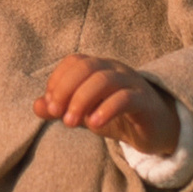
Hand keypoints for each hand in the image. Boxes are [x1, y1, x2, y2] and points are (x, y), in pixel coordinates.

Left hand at [37, 50, 181, 155]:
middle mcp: (115, 70)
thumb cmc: (117, 116)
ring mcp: (131, 83)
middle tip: (56, 114)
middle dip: (65, 89)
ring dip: (81, 100)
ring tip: (70, 123)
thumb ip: (62, 108)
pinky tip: (94, 124)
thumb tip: (36, 106)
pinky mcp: (145, 102)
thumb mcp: (84, 113)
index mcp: (99, 68)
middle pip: (86, 66)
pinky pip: (125, 98)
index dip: (57, 81)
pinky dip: (106, 109)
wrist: (156, 129)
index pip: (74, 62)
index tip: (49, 106)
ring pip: (104, 80)